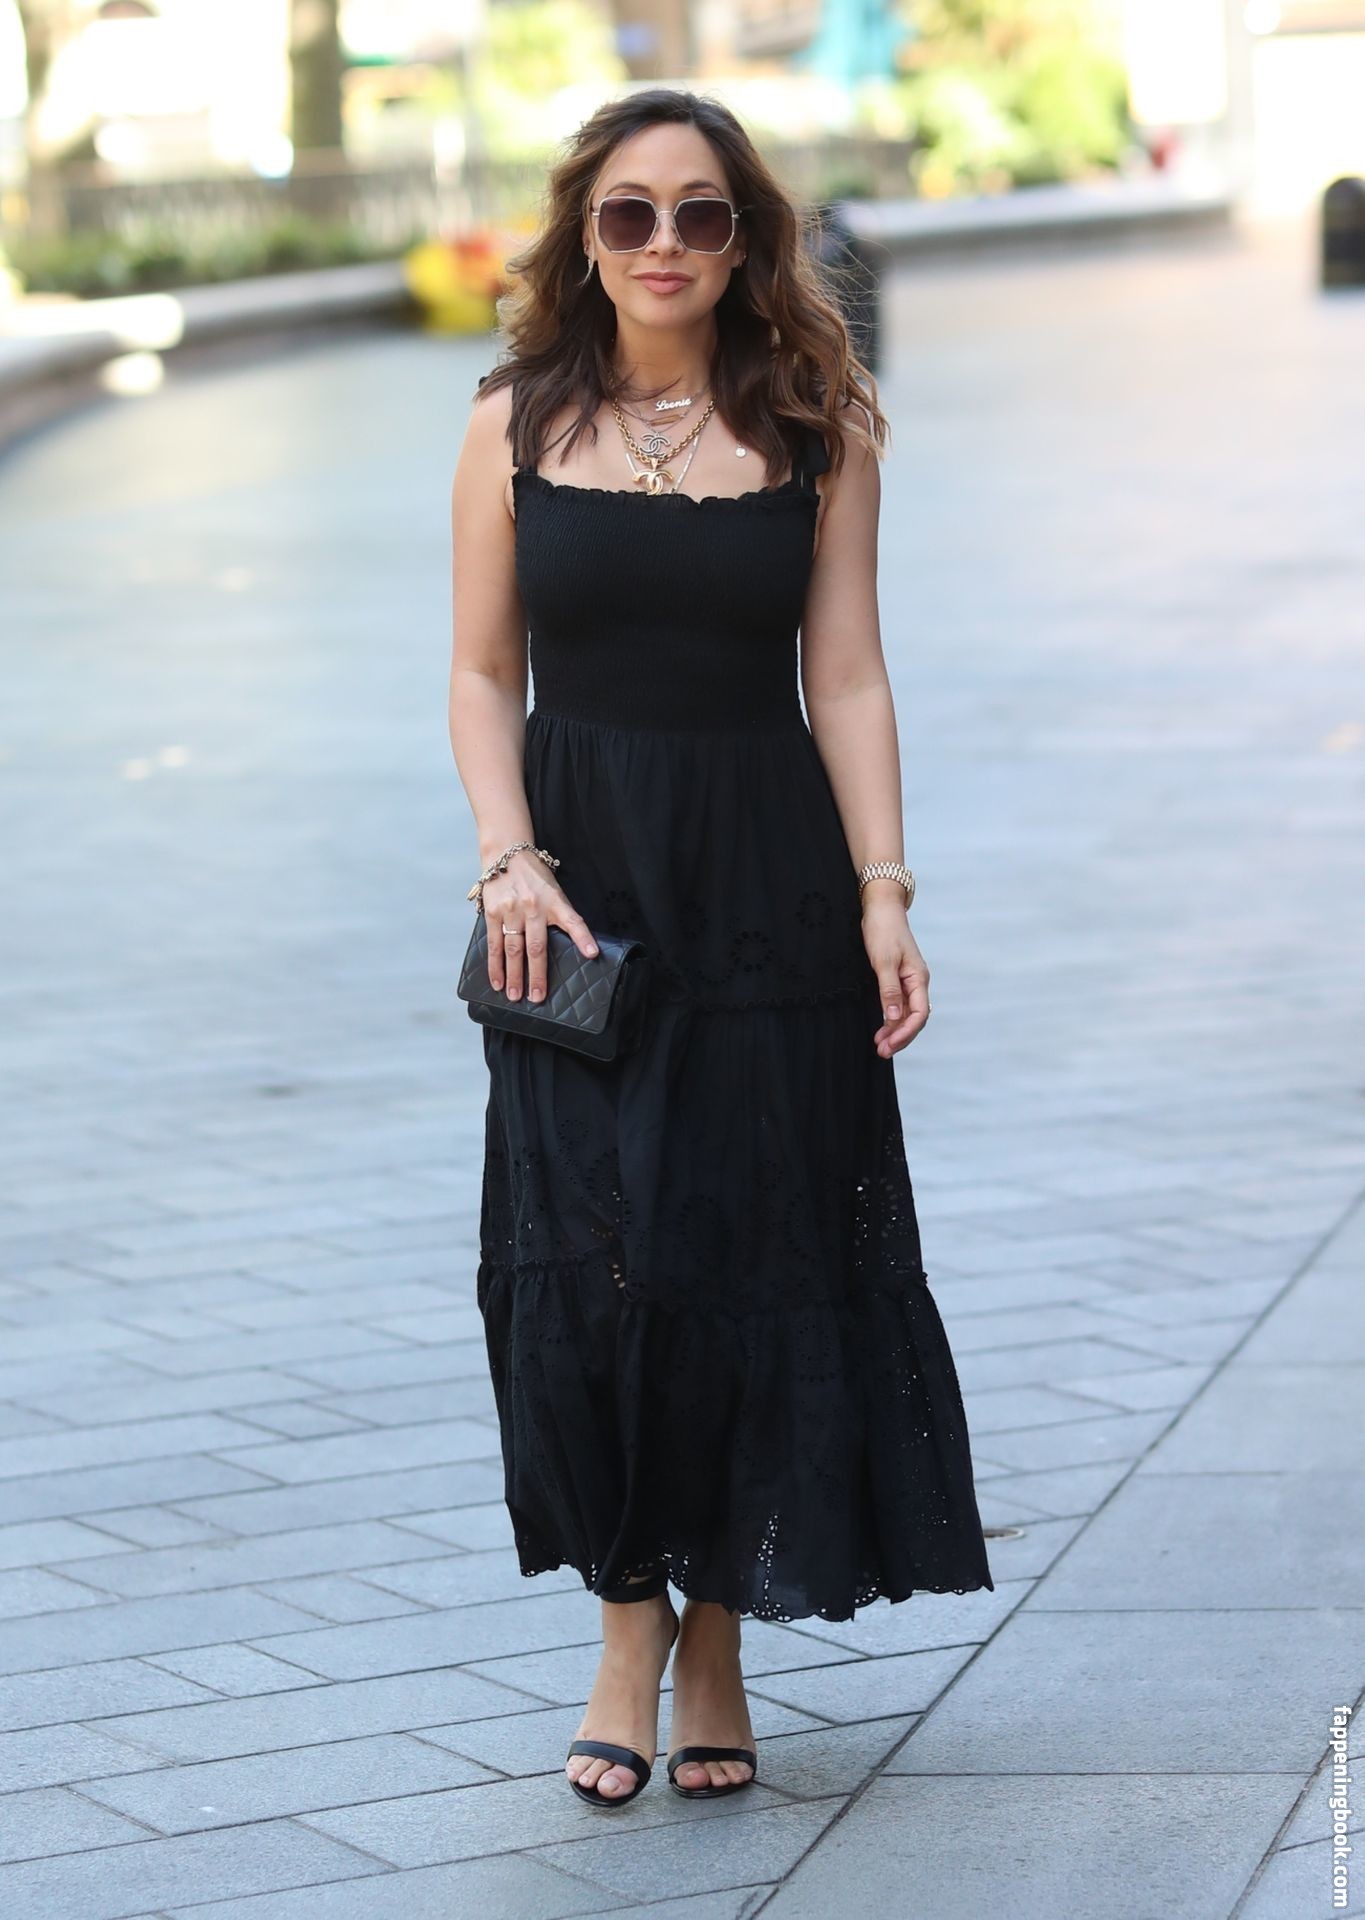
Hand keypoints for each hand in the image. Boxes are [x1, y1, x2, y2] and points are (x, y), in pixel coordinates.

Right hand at [482, 850, 598, 1003]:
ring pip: (512, 949)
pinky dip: (494, 965)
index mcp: (553, 901)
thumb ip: (561, 916)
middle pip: (536, 947)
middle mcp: (532, 906)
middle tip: (537, 997)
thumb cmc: (535, 876)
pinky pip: (494, 943)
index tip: (592, 954)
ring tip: (515, 996)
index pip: (573, 921)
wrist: (506, 854)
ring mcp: (511, 910)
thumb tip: (576, 947)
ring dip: (513, 975)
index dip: (584, 938)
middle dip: (537, 975)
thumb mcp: (555, 891)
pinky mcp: (492, 912)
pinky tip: (497, 981)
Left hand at [862, 893, 929, 1056]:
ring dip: (895, 1031)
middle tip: (881, 1052)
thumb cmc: (883, 931)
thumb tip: (893, 1018)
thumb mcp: (884, 961)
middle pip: (914, 1018)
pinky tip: (881, 1029)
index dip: (905, 1033)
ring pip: (907, 1014)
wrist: (881, 909)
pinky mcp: (898, 979)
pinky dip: (890, 1019)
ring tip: (879, 1045)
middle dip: (900, 1037)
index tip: (888, 1045)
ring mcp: (908, 982)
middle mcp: (917, 983)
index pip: (919, 1014)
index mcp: (919, 978)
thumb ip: (889, 991)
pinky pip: (899, 1005)